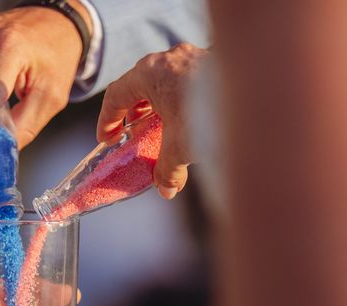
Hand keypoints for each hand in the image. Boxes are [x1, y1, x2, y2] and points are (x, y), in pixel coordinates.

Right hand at [96, 43, 207, 199]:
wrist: (257, 92)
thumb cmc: (209, 111)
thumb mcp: (180, 146)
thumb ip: (168, 168)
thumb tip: (166, 189)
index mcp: (148, 73)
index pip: (116, 95)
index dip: (108, 120)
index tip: (108, 138)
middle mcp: (167, 60)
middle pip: (140, 87)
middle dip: (135, 114)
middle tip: (134, 136)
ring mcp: (191, 58)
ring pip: (165, 83)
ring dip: (159, 108)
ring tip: (162, 132)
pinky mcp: (212, 63)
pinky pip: (186, 82)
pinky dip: (181, 102)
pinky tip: (189, 122)